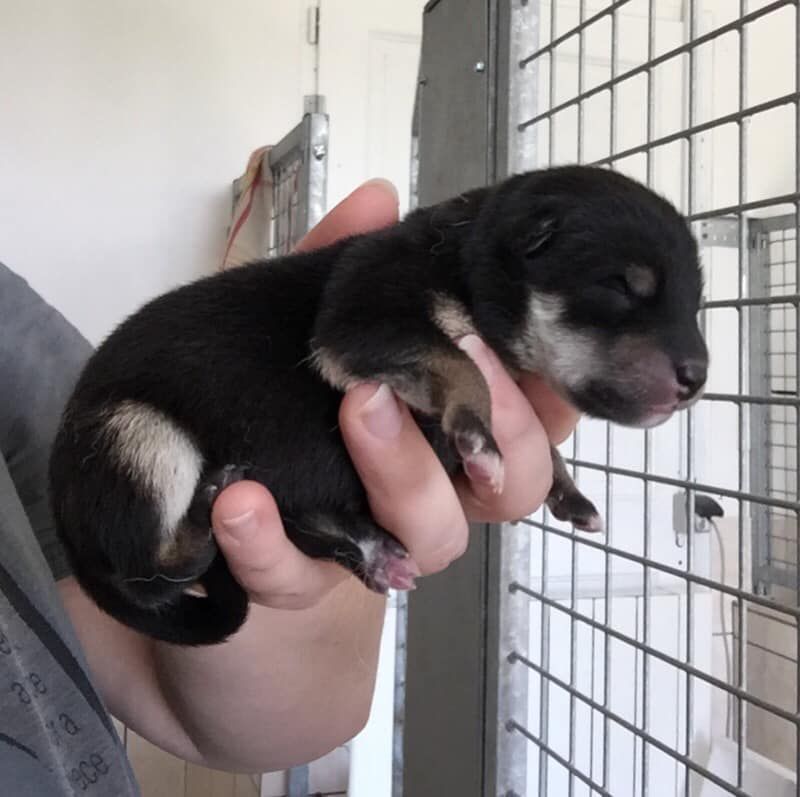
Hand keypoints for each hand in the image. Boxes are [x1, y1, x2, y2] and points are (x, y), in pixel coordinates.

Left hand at [212, 179, 578, 606]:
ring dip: (401, 469)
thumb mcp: (316, 329)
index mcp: (454, 436)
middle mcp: (436, 494)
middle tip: (461, 356)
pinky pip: (296, 578)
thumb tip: (378, 195)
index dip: (547, 389)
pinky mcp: (301, 582)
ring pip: (432, 535)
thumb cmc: (296, 410)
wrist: (220, 513)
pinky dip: (270, 541)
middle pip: (514, 485)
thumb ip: (348, 272)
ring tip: (360, 404)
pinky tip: (240, 500)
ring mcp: (375, 544)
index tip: (527, 336)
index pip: (534, 420)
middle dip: (497, 426)